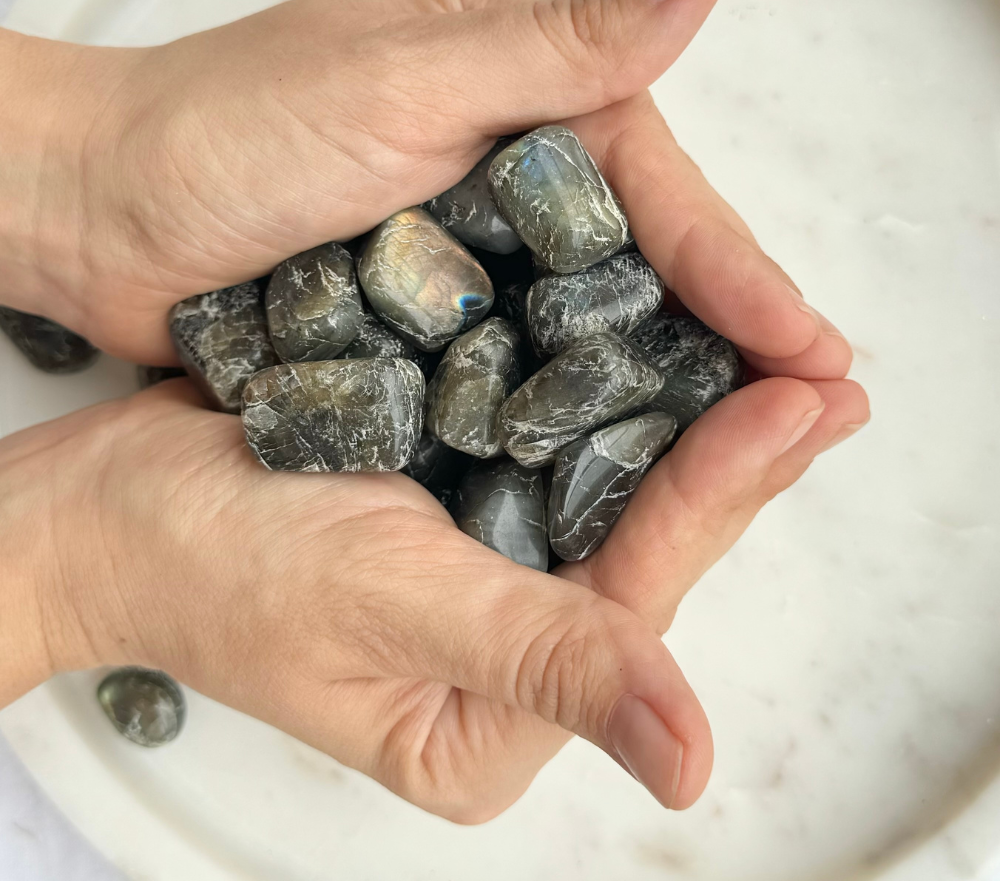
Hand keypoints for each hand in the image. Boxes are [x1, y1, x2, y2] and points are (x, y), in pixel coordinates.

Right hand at [0, 368, 864, 820]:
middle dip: (731, 458)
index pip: (634, 593)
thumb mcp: (384, 606)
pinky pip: (550, 448)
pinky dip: (607, 395)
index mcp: (494, 715)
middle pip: (637, 543)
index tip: (803, 403)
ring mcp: (481, 574)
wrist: (108, 502)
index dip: (719, 495)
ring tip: (778, 358)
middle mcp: (504, 654)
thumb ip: (542, 665)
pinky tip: (666, 343)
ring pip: (605, 491)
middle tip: (825, 378)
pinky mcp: (458, 508)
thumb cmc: (217, 566)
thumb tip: (689, 765)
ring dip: (686, 418)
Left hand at [1, 0, 849, 382]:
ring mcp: (472, 245)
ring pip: (587, 318)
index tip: (815, 354)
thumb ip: (563, 44)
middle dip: (726, 335)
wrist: (97, 215)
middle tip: (815, 413)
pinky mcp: (431, 310)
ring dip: (662, 381)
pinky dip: (568, 403)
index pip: (658, 192)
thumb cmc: (226, 131)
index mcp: (526, 84)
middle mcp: (512, 161)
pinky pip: (519, 361)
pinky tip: (623, 454)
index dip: (739, 274)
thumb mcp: (406, 76)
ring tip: (749, 453)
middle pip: (640, 262)